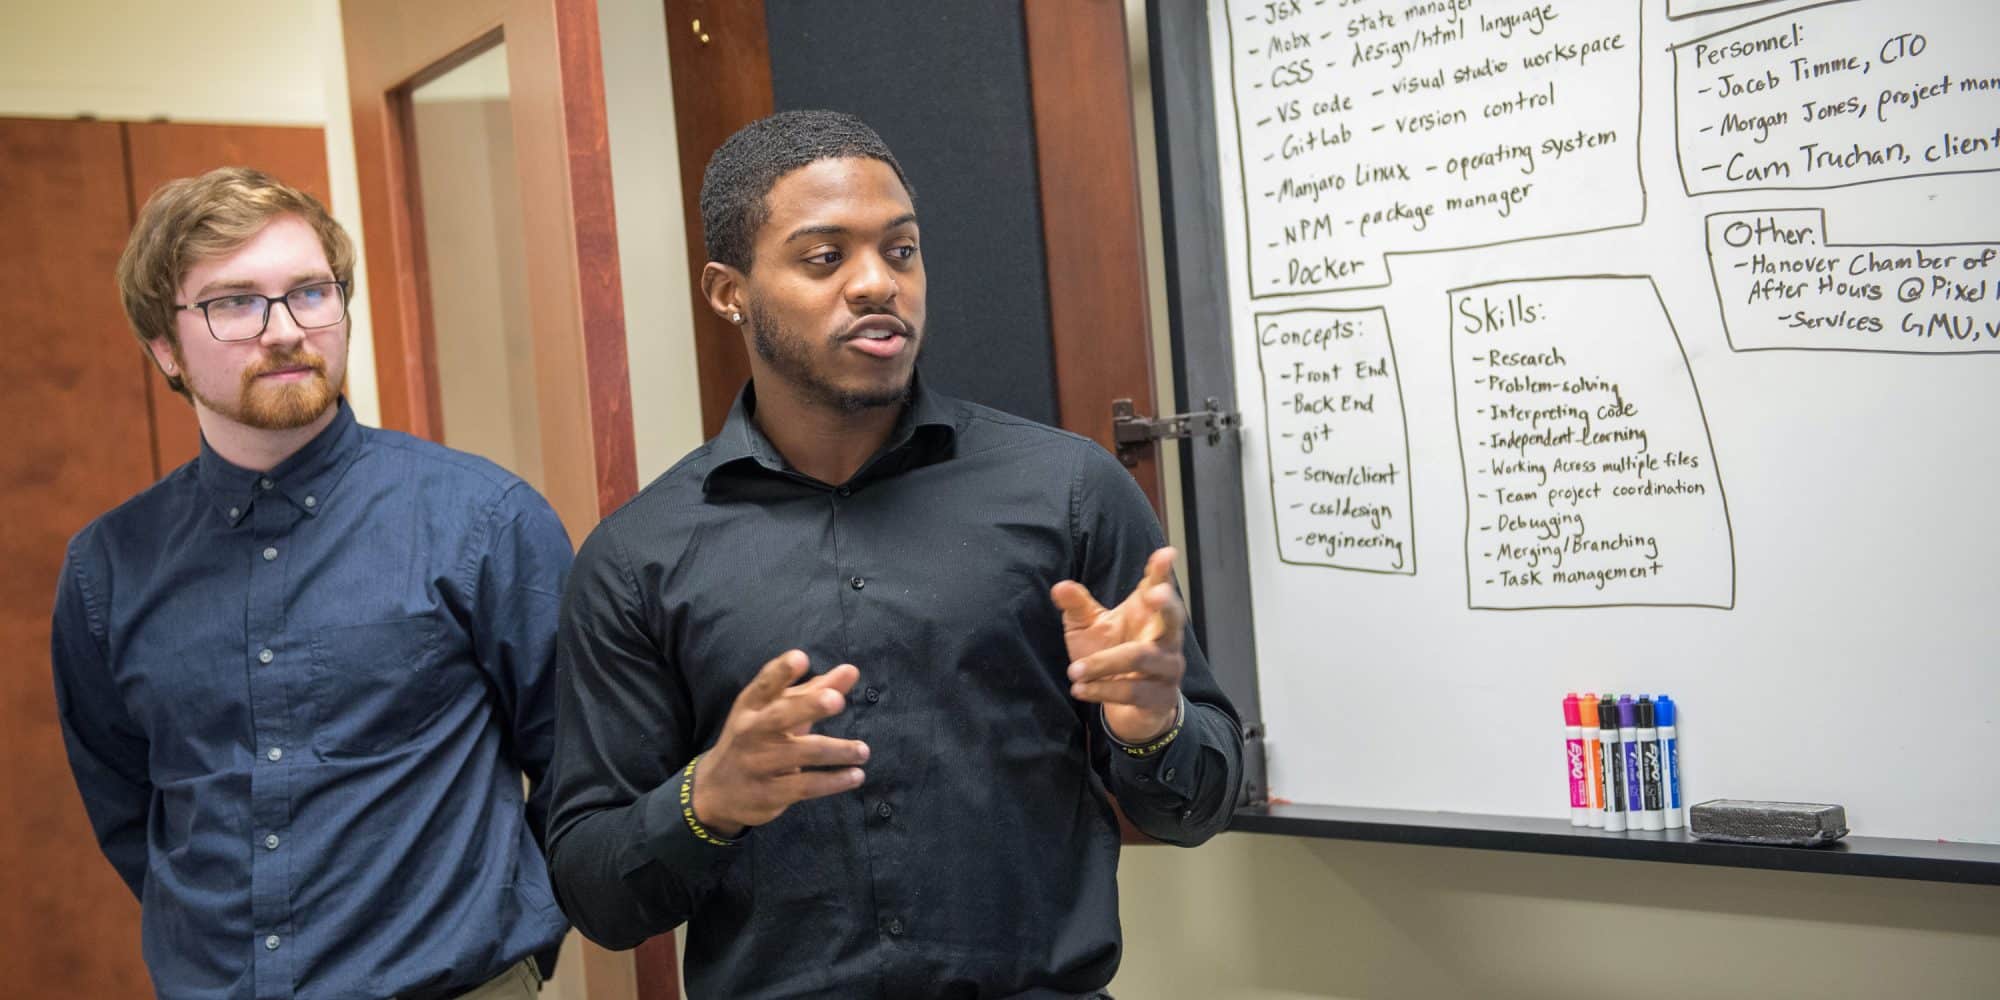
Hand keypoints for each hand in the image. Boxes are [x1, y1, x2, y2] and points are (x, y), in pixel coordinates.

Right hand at [691, 650, 869, 837]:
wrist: (716, 790)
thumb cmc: (756, 739)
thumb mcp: (777, 711)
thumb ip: (815, 690)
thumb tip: (852, 670)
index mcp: (751, 706)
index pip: (765, 685)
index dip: (781, 671)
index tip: (801, 657)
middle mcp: (751, 731)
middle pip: (781, 716)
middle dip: (809, 706)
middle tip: (836, 700)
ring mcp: (758, 764)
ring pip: (802, 753)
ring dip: (837, 751)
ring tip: (863, 750)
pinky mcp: (768, 793)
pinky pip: (806, 786)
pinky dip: (833, 781)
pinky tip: (855, 775)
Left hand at [1050, 547, 1186, 744]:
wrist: (1128, 710)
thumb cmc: (1110, 656)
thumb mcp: (1090, 628)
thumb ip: (1077, 607)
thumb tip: (1059, 587)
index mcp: (1149, 613)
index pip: (1158, 587)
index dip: (1162, 571)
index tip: (1166, 553)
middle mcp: (1166, 638)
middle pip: (1173, 618)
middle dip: (1165, 604)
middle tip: (1153, 593)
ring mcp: (1167, 668)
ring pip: (1141, 658)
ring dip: (1103, 663)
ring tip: (1072, 670)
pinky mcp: (1161, 697)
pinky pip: (1133, 691)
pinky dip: (1103, 689)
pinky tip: (1079, 689)